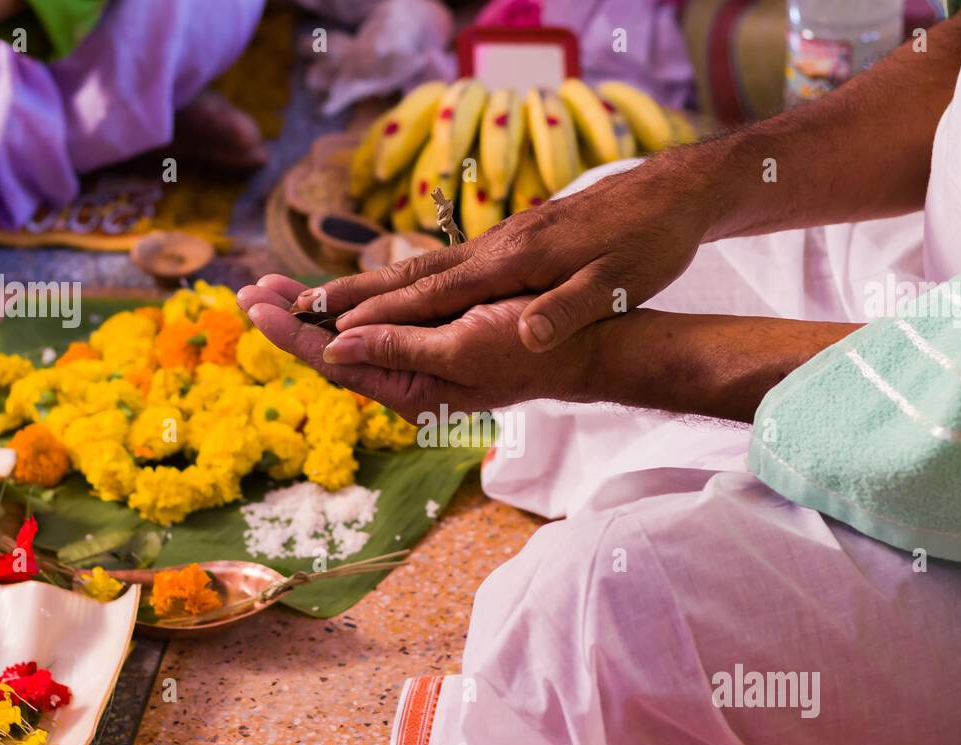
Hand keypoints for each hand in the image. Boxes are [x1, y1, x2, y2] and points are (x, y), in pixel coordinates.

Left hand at [238, 276, 595, 421]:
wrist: (577, 349)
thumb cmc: (525, 350)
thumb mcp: (460, 349)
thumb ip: (398, 349)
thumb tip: (335, 349)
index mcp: (409, 390)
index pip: (336, 362)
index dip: (293, 333)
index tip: (257, 305)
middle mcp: (406, 380)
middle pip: (334, 351)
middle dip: (290, 319)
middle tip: (246, 290)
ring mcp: (418, 363)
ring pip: (352, 338)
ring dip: (312, 312)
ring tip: (270, 290)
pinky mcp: (433, 343)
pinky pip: (378, 327)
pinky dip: (347, 309)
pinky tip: (326, 298)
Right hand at [289, 151, 712, 352]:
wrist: (672, 194)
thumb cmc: (648, 244)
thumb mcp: (621, 284)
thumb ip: (570, 308)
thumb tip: (527, 334)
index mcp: (514, 262)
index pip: (430, 295)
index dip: (375, 314)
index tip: (323, 329)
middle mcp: (495, 247)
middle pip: (407, 277)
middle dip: (346, 296)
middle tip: (288, 304)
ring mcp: (500, 240)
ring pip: (419, 268)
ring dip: (367, 286)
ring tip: (318, 299)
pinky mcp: (512, 239)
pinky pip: (443, 264)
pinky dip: (404, 278)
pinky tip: (391, 286)